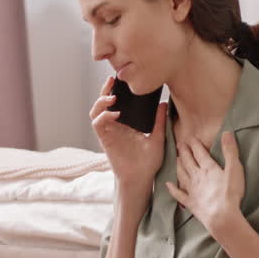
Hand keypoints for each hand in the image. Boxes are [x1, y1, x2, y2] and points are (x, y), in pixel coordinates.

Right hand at [89, 76, 166, 196]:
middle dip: (104, 90)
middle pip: (102, 103)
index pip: (116, 103)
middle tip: (112, 80)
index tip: (121, 79)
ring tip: (112, 97)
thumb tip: (163, 103)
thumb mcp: (158, 138)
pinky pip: (97, 124)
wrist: (141, 178)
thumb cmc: (148, 162)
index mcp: (125, 124)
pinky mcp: (104, 140)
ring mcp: (108, 133)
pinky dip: (103, 116)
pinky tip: (114, 114)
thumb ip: (159, 121)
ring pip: (95, 112)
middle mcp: (114, 126)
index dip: (115, 90)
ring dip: (101, 102)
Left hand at [165, 132, 244, 236]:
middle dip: (184, 152)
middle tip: (179, 145)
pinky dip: (173, 189)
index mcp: (208, 168)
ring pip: (182, 175)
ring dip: (178, 166)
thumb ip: (230, 151)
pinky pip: (179, 194)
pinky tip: (168, 185)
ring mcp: (192, 190)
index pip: (200, 153)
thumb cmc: (230, 193)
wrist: (221, 216)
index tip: (190, 138)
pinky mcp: (191, 203)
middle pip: (188, 162)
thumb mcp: (234, 169)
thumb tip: (226, 133)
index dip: (195, 144)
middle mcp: (197, 177)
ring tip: (175, 159)